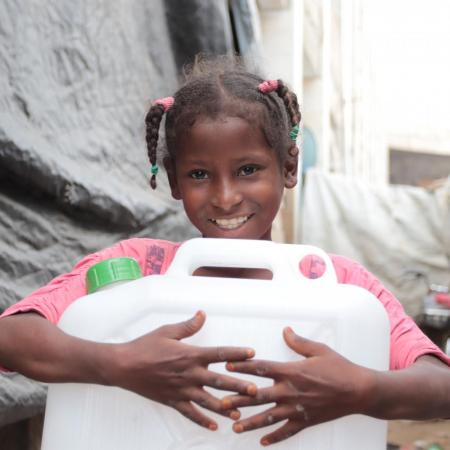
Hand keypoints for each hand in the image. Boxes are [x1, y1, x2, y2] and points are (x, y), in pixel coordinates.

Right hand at [111, 311, 256, 429]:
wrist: (123, 366)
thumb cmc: (145, 346)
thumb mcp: (167, 331)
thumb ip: (188, 325)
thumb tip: (202, 314)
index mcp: (190, 354)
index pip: (219, 353)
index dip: (237, 352)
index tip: (252, 353)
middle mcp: (189, 373)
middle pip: (219, 381)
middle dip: (238, 386)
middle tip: (254, 391)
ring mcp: (181, 389)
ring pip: (208, 401)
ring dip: (224, 407)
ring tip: (239, 413)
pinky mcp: (172, 401)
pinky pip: (190, 413)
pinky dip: (202, 420)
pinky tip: (214, 426)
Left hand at [222, 327, 373, 445]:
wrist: (360, 391)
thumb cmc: (339, 367)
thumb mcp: (319, 350)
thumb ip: (298, 342)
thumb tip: (285, 330)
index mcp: (291, 371)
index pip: (261, 368)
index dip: (243, 366)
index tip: (227, 366)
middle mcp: (290, 391)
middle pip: (259, 396)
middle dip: (239, 400)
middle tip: (221, 403)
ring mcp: (297, 409)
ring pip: (269, 417)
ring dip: (251, 423)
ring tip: (235, 428)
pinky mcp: (306, 421)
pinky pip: (287, 432)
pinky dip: (274, 438)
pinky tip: (262, 443)